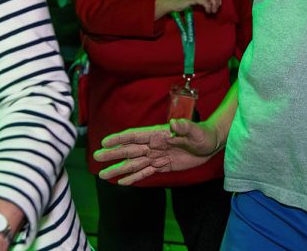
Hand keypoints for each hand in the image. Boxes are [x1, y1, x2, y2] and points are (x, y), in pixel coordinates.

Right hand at [95, 118, 220, 184]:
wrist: (210, 145)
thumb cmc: (203, 135)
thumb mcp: (196, 132)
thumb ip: (185, 127)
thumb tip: (174, 123)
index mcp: (159, 134)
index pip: (135, 136)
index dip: (120, 139)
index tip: (105, 142)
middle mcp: (154, 145)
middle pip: (130, 150)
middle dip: (113, 154)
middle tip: (96, 158)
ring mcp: (157, 156)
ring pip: (134, 164)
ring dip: (119, 169)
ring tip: (102, 175)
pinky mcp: (163, 166)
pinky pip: (145, 172)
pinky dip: (133, 178)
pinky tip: (122, 182)